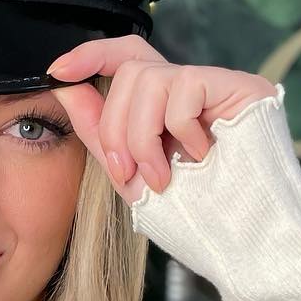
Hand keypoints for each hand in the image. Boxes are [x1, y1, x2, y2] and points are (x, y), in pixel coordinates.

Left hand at [45, 37, 279, 205]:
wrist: (242, 245)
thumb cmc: (195, 219)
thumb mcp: (132, 174)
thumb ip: (99, 131)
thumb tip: (63, 85)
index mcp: (167, 107)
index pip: (129, 57)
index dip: (92, 55)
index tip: (58, 71)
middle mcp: (193, 89)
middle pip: (131, 71)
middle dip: (115, 127)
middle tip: (130, 172)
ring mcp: (220, 85)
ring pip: (150, 79)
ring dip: (142, 136)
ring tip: (163, 176)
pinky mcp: (242, 86)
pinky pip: (185, 88)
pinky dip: (181, 130)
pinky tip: (202, 157)